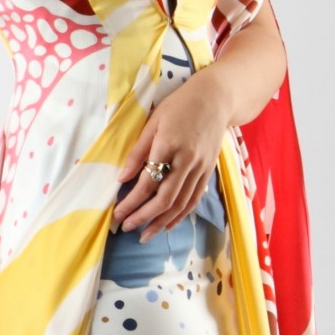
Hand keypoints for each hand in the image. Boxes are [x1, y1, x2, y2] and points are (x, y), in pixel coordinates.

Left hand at [113, 71, 229, 238]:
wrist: (216, 99)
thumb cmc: (179, 106)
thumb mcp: (153, 122)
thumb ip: (138, 152)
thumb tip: (121, 178)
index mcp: (169, 145)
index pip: (148, 182)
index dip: (131, 201)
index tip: (117, 212)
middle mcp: (187, 160)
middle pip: (164, 198)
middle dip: (143, 217)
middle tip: (126, 227)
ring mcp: (201, 168)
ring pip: (180, 203)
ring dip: (161, 222)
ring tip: (144, 235)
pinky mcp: (208, 171)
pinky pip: (194, 199)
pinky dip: (180, 215)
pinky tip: (167, 225)